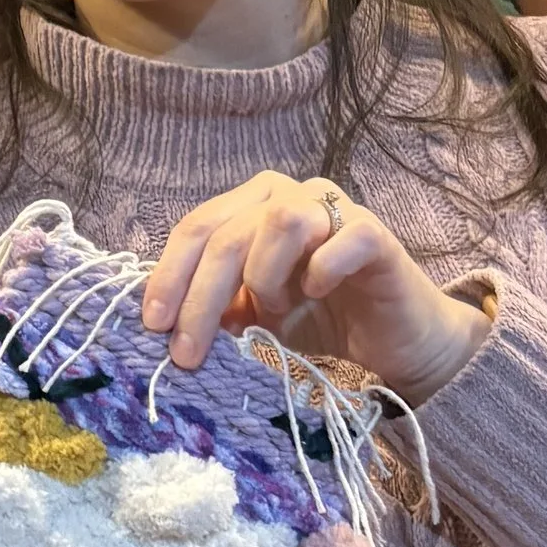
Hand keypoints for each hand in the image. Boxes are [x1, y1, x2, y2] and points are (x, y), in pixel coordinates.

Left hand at [140, 174, 487, 402]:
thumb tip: (166, 320)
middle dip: (200, 297)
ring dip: (266, 276)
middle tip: (187, 352)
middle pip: (228, 233)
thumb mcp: (253, 316)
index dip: (170, 275)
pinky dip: (320, 274)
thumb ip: (216, 306)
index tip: (152, 325)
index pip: (197, 228)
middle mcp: (290, 193)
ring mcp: (335, 207)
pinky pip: (341, 240)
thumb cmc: (319, 319)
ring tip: (276, 309)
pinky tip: (317, 296)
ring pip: (281, 222)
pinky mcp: (376, 233)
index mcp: (252, 205)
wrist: (394, 340)